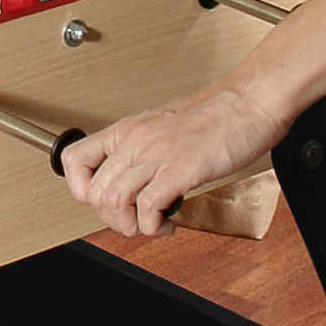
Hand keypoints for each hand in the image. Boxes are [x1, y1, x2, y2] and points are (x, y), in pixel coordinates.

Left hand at [60, 80, 279, 237]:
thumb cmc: (219, 114)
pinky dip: (154, 225)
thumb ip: (143, 151)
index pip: (74, 161)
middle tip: (135, 220)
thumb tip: (132, 181)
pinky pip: (148, 207)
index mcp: (128, 129)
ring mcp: (157, 153)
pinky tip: (169, 222)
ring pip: (113, 201)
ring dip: (130, 225)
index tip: (105, 202)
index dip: (83, 191)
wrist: (252, 100)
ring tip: (153, 223)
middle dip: (111, 218)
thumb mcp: (165, 127)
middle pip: (93, 192)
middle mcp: (136, 140)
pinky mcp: (181, 168)